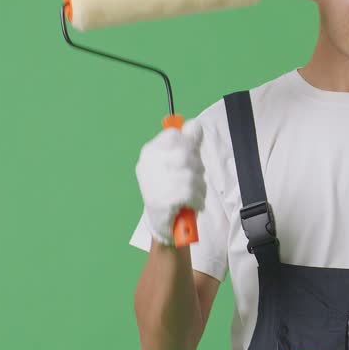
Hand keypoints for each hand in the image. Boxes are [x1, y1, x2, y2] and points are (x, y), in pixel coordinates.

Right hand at [135, 119, 205, 245]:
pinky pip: (193, 192)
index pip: (174, 134)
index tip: (190, 155)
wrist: (163, 224)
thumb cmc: (170, 190)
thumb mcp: (176, 163)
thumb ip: (186, 144)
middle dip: (196, 168)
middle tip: (191, 180)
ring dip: (198, 186)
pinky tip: (191, 204)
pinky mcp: (166, 198)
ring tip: (191, 195)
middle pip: (187, 152)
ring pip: (192, 173)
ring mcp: (157, 180)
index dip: (189, 143)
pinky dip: (197, 200)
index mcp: (150, 152)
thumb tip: (194, 125)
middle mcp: (150, 163)